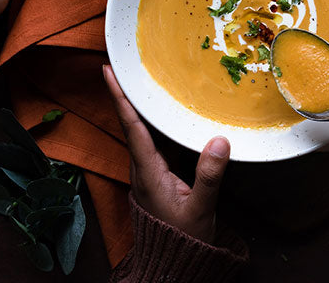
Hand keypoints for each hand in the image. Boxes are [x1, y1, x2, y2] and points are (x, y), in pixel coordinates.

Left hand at [103, 64, 230, 243]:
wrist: (173, 263)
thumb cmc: (184, 237)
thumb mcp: (200, 208)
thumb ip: (209, 176)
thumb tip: (219, 141)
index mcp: (148, 172)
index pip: (132, 127)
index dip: (120, 98)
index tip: (108, 72)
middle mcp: (142, 169)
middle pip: (130, 124)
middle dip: (125, 94)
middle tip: (122, 66)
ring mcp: (146, 174)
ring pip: (139, 133)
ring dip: (137, 108)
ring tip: (139, 83)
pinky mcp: (155, 178)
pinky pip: (150, 143)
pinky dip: (151, 124)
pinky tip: (161, 117)